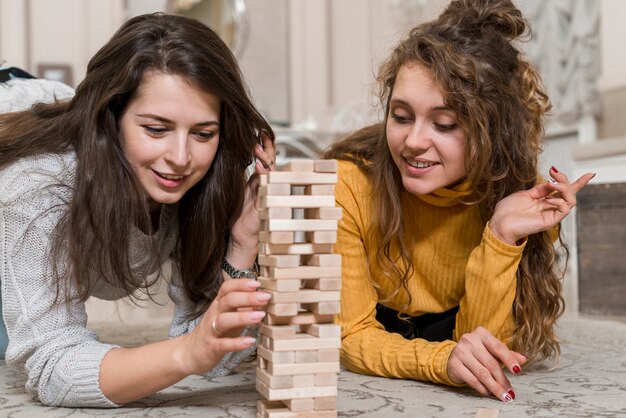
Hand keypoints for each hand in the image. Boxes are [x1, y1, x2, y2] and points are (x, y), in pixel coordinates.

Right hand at [178, 278, 270, 374]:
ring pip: (224, 320)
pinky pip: (223, 344)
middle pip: (228, 301)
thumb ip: (244, 307)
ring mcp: (211, 330)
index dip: (241, 284)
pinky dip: (237, 343)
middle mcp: (214, 314)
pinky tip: (250, 341)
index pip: (227, 288)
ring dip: (243, 317)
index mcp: (218, 304)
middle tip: (265, 297)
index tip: (258, 283)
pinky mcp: (211, 347)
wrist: (191, 352)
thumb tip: (264, 298)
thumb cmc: (216, 331)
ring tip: (260, 316)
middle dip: (247, 297)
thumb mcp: (230, 315)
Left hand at [229, 131, 275, 259]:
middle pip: (271, 163)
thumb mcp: (238, 192)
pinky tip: (259, 167)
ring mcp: (268, 196)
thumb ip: (240, 178)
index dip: (264, 146)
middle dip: (267, 149)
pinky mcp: (266, 205)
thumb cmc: (239, 218)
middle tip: (261, 135)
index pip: (265, 160)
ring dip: (265, 159)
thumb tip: (234, 158)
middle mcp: (266, 187)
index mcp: (259, 183)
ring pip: (271, 173)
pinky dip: (264, 177)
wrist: (240, 239)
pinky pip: (267, 188)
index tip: (260, 133)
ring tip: (258, 148)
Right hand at [447, 327, 526, 401]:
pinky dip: (482, 388)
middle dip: (502, 380)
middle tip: (510, 392)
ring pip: (482, 373)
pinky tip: (488, 393)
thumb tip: (524, 359)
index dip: (509, 360)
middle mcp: (469, 340)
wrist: (454, 356)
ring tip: (502, 396)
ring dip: (494, 387)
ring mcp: (460, 351)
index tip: (518, 371)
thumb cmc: (477, 352)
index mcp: (481, 333)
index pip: (498, 347)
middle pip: (491, 363)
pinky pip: (472, 379)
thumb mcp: (492, 350)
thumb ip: (508, 354)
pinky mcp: (454, 363)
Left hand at [489, 167, 594, 244]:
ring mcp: (551, 214)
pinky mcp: (549, 221)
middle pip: (570, 193)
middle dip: (565, 180)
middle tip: (553, 172)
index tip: (590, 174)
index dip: (578, 183)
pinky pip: (564, 210)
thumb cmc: (508, 210)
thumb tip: (551, 181)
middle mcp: (550, 207)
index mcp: (544, 201)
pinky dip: (560, 201)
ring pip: (571, 200)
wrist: (499, 223)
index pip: (564, 191)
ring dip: (564, 188)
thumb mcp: (525, 194)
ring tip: (552, 183)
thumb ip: (539, 189)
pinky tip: (549, 199)